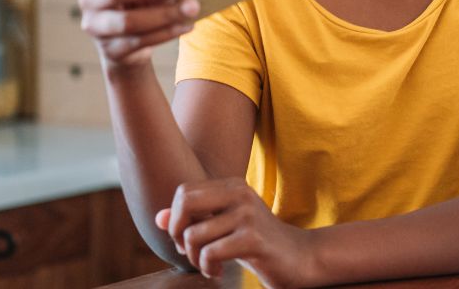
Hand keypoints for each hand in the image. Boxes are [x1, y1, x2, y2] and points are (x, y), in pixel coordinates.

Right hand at [78, 0, 200, 70]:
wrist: (126, 48)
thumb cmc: (137, 7)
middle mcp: (90, 1)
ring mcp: (97, 28)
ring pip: (129, 21)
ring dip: (165, 14)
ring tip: (191, 8)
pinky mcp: (111, 50)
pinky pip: (141, 41)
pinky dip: (167, 32)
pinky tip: (186, 25)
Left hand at [157, 178, 316, 288]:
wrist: (300, 257)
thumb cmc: (257, 242)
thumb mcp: (224, 227)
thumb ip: (194, 220)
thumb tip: (159, 218)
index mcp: (233, 185)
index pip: (184, 192)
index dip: (177, 219)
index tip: (187, 238)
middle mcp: (240, 193)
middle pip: (185, 203)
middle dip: (178, 233)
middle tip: (190, 250)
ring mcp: (247, 215)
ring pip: (194, 235)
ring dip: (195, 259)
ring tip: (209, 266)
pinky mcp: (253, 238)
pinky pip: (210, 253)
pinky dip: (208, 268)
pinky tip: (219, 273)